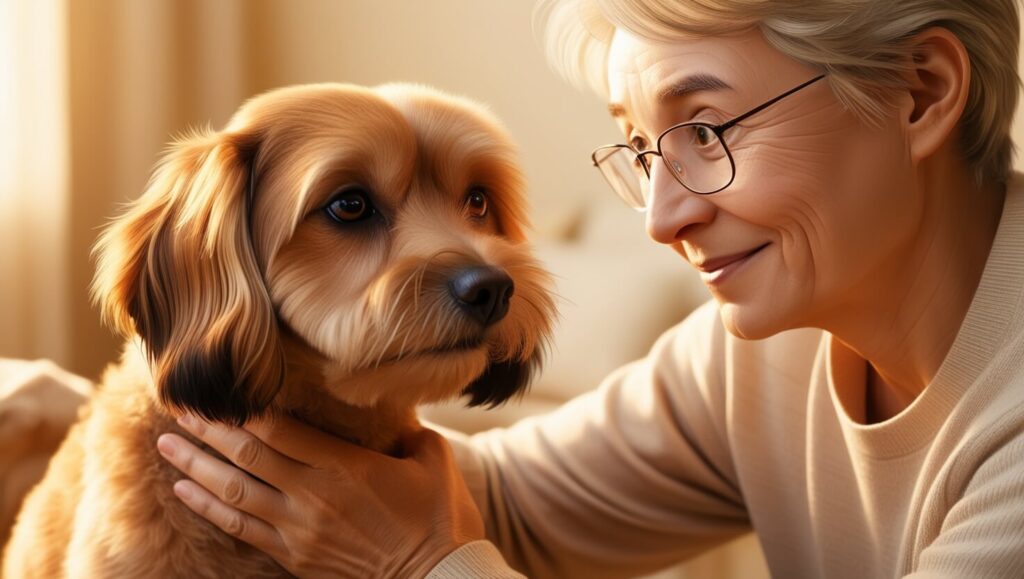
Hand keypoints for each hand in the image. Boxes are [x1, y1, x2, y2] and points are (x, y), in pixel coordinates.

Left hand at [156, 414, 484, 577]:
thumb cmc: (441, 519)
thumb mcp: (433, 460)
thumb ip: (407, 429)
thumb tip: (393, 408)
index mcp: (345, 466)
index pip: (279, 429)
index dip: (244, 408)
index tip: (219, 389)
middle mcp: (313, 496)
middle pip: (246, 455)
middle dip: (208, 430)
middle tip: (178, 406)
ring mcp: (298, 530)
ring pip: (233, 492)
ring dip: (196, 466)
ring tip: (168, 445)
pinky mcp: (294, 557)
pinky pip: (240, 529)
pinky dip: (209, 507)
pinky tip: (185, 491)